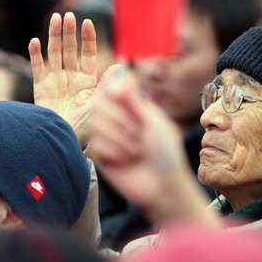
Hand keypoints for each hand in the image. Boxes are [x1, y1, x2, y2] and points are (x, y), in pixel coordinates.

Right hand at [29, 12, 118, 146]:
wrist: (64, 142)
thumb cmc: (85, 128)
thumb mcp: (99, 106)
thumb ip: (106, 86)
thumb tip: (119, 68)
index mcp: (87, 80)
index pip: (88, 54)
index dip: (88, 38)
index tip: (87, 22)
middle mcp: (71, 76)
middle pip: (70, 49)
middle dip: (70, 32)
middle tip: (68, 14)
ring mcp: (55, 80)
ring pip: (54, 53)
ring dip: (54, 36)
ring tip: (55, 19)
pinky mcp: (40, 88)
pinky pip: (38, 68)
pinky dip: (35, 54)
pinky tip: (35, 41)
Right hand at [90, 69, 219, 226]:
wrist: (163, 185)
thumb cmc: (166, 152)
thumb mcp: (153, 122)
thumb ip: (134, 100)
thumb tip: (122, 75)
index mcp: (133, 108)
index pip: (111, 89)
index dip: (112, 90)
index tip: (118, 94)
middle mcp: (118, 120)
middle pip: (99, 105)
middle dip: (120, 120)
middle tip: (138, 135)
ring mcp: (108, 138)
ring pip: (96, 124)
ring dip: (119, 139)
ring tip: (136, 151)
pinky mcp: (101, 156)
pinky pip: (96, 145)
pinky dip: (115, 153)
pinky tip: (127, 161)